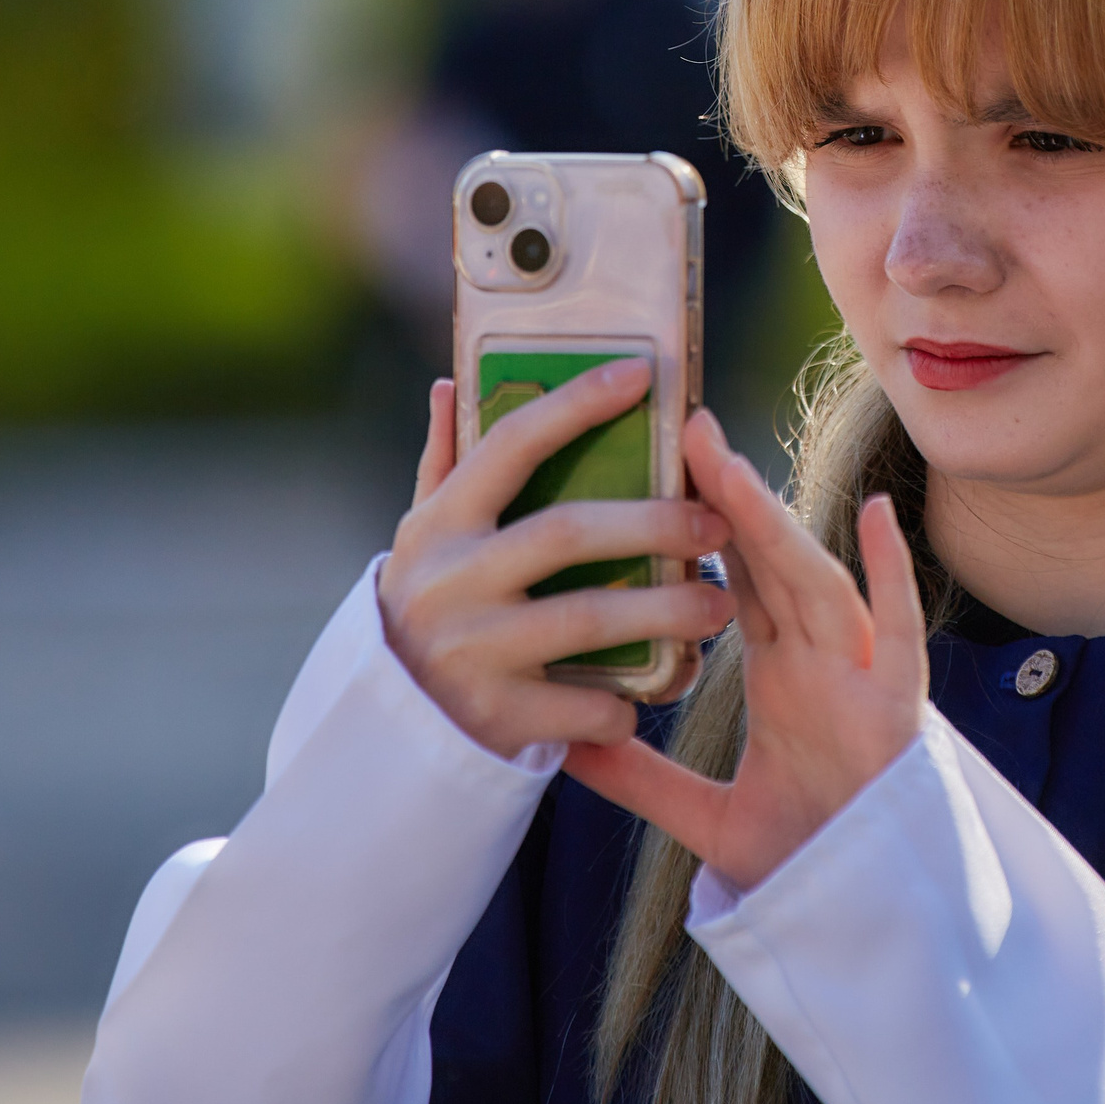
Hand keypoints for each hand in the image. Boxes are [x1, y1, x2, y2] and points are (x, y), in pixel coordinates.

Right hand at [379, 363, 733, 759]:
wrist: (385, 730)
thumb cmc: (430, 608)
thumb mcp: (424, 538)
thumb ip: (443, 464)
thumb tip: (452, 383)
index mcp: (439, 526)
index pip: (511, 445)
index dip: (575, 404)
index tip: (641, 373)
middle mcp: (449, 583)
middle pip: (567, 533)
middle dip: (653, 524)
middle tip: (716, 523)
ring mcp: (470, 653)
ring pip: (588, 621)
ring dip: (665, 611)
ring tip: (719, 604)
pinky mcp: (495, 718)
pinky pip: (585, 703)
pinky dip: (629, 697)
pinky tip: (661, 684)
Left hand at [564, 409, 927, 891]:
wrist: (867, 925)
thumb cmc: (806, 861)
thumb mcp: (705, 816)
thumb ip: (643, 779)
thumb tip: (564, 748)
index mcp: (782, 676)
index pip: (737, 581)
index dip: (704, 523)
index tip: (660, 466)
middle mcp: (822, 663)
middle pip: (770, 562)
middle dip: (731, 493)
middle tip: (684, 424)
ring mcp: (860, 679)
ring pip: (816, 581)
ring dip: (777, 521)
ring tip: (731, 463)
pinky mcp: (896, 710)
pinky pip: (897, 631)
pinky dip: (893, 573)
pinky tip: (879, 517)